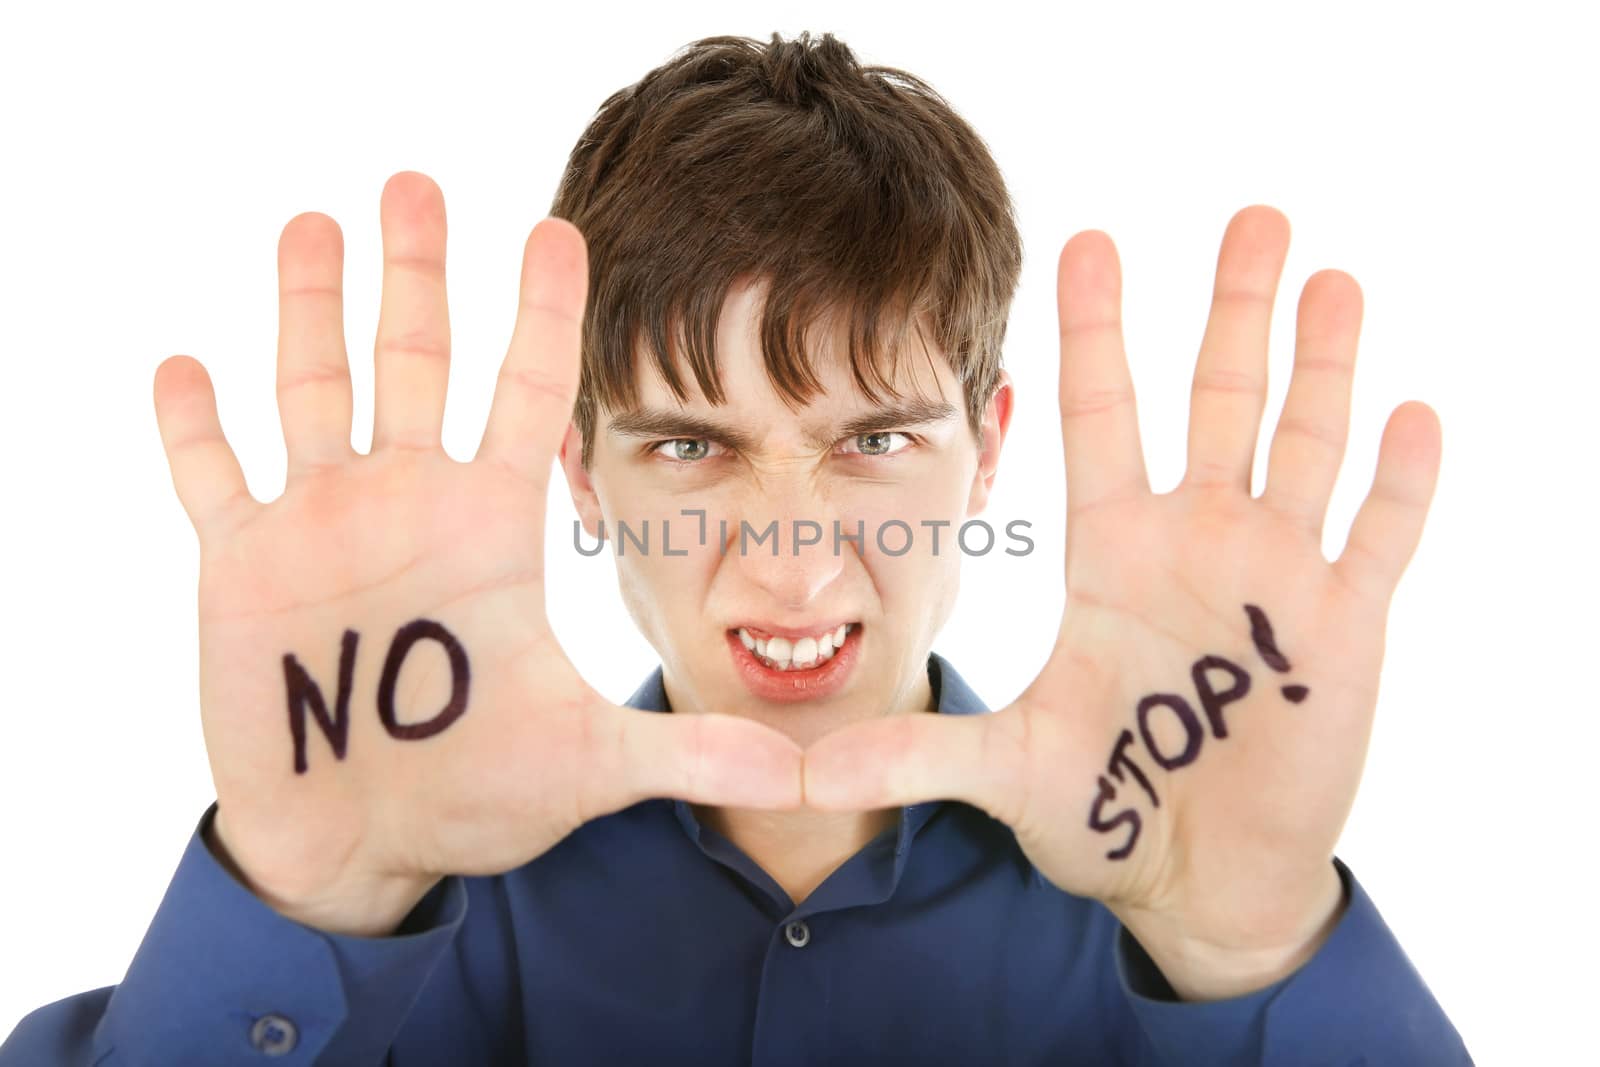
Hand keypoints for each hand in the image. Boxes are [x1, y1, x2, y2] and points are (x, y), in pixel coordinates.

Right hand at [154, 172, 802, 935]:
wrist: (368, 843)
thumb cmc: (477, 794)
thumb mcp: (585, 764)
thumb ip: (683, 754)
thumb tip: (796, 775)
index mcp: (491, 525)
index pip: (528, 394)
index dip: (542, 315)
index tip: (558, 228)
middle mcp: (410, 504)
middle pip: (414, 361)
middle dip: (416, 275)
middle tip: (417, 181)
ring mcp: (322, 526)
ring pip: (313, 390)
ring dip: (307, 310)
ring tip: (311, 222)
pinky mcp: (242, 567)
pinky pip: (211, 478)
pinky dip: (194, 428)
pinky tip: (182, 365)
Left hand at [803, 206, 1441, 997]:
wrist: (1195, 880)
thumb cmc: (1102, 811)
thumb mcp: (1007, 773)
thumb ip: (915, 758)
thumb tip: (802, 778)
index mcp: (1114, 552)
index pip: (1102, 416)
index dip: (1098, 331)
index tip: (1089, 237)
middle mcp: (1195, 543)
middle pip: (1217, 402)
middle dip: (1234, 311)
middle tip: (1255, 213)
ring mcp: (1273, 580)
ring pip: (1305, 446)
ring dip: (1324, 366)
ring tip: (1333, 278)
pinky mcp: (1342, 630)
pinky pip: (1378, 538)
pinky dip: (1398, 481)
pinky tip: (1413, 413)